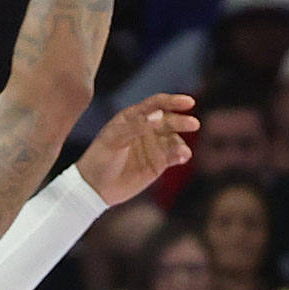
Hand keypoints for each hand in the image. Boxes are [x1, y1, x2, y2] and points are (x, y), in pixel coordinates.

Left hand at [76, 94, 197, 205]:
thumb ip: (136, 126)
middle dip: (181, 121)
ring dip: (181, 143)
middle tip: (193, 124)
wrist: (95, 187)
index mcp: (133, 117)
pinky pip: (174, 156)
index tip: (188, 102)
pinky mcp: (159, 163)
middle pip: (168, 121)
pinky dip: (181, 155)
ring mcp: (154, 146)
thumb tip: (160, 115)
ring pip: (174, 139)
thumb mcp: (114, 139)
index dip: (172, 101)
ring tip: (183, 152)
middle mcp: (146, 128)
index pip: (156, 104)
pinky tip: (183, 156)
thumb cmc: (100, 158)